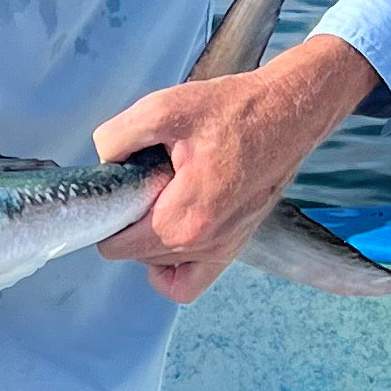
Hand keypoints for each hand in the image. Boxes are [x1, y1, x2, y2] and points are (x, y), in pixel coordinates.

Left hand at [92, 36, 377, 304]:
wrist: (287, 114)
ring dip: (149, 237)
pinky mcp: (234, 247)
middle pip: (135, 254)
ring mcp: (223, 251)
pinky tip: (168, 230)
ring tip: (158, 195)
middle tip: (143, 178)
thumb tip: (103, 162)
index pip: (116, 244)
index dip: (107, 211)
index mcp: (182, 221)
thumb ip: (117, 137)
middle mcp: (203, 247)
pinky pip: (190, 281)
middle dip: (128, 219)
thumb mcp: (162, 109)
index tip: (119, 181)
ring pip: (160, 266)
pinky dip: (172, 266)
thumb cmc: (230, 111)